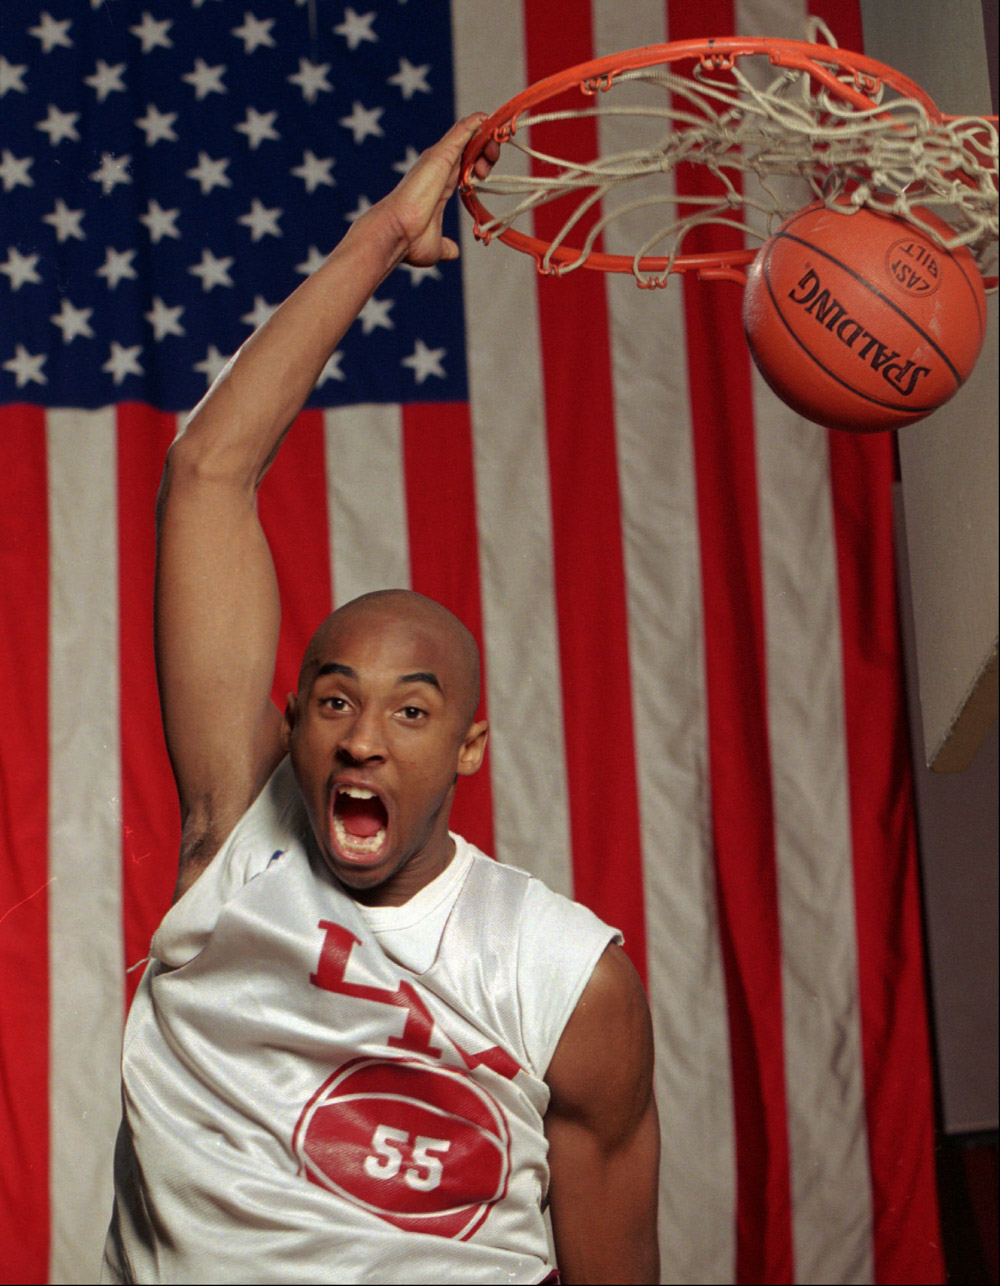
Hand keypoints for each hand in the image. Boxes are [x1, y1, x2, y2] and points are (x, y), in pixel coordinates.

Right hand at [360, 114, 498, 268]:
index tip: (487, 176)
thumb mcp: (435, 247)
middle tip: (489, 168)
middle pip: (469, 147)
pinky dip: (478, 123)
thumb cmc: (409, 242)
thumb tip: (453, 252)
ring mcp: (439, 159)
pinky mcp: (441, 154)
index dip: (480, 164)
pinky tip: (490, 119)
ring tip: (497, 144)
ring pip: (469, 135)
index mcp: (440, 185)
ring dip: (487, 137)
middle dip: (487, 151)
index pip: (464, 164)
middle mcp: (438, 168)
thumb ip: (446, 246)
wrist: (396, 234)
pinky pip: (464, 130)